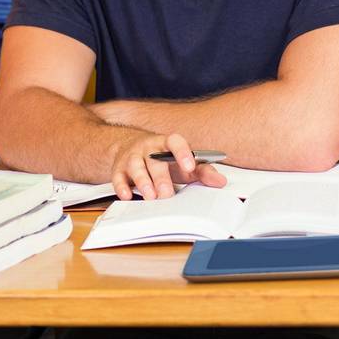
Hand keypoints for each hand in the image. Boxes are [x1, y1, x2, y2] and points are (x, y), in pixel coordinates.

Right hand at [109, 131, 226, 200]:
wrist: (130, 148)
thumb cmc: (162, 159)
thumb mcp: (182, 164)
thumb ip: (202, 171)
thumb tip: (220, 181)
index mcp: (166, 143)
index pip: (175, 141)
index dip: (183, 152)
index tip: (190, 165)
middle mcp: (148, 147)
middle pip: (155, 160)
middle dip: (161, 178)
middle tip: (167, 194)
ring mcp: (132, 157)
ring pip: (136, 166)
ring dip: (143, 182)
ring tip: (150, 196)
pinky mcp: (118, 169)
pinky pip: (118, 177)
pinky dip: (122, 187)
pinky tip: (127, 196)